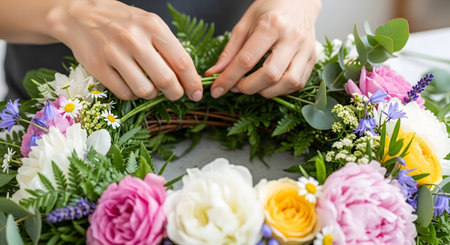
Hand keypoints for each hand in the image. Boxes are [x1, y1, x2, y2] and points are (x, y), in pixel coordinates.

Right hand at [47, 0, 202, 100]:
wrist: (80, 16)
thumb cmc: (122, 22)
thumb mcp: (149, 25)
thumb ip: (169, 48)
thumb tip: (189, 77)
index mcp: (153, 26)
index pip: (182, 61)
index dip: (193, 82)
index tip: (197, 93)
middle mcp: (134, 39)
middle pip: (166, 80)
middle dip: (175, 93)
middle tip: (175, 95)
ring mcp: (114, 54)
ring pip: (145, 90)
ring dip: (152, 94)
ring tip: (150, 86)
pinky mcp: (98, 67)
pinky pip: (125, 93)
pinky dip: (132, 94)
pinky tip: (131, 83)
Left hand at [206, 0, 320, 97]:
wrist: (298, 0)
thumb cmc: (270, 9)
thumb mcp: (244, 24)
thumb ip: (229, 51)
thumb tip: (215, 74)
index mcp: (272, 25)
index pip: (247, 60)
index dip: (229, 78)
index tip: (217, 89)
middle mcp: (292, 38)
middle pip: (270, 75)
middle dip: (248, 87)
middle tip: (235, 87)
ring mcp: (306, 50)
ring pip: (287, 83)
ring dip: (266, 91)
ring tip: (253, 85)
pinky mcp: (312, 59)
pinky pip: (297, 84)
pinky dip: (280, 90)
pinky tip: (269, 83)